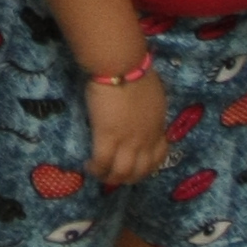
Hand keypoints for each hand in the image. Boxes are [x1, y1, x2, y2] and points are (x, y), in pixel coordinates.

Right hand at [86, 71, 169, 188]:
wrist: (123, 67)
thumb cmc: (137, 72)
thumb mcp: (154, 95)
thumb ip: (151, 110)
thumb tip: (143, 111)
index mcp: (157, 128)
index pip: (158, 157)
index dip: (147, 167)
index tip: (136, 165)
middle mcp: (145, 140)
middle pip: (140, 171)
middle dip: (127, 178)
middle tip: (114, 175)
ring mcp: (127, 141)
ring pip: (122, 173)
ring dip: (110, 178)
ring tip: (99, 173)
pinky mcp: (107, 137)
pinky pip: (102, 162)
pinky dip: (96, 168)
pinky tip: (88, 166)